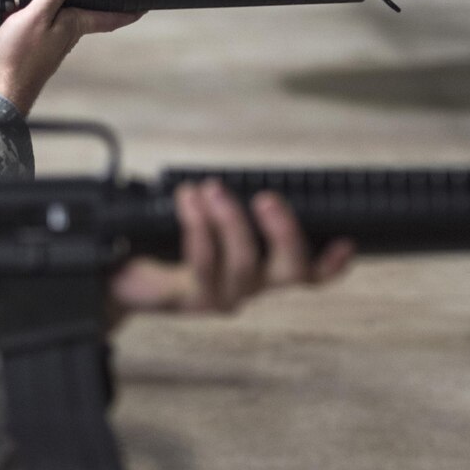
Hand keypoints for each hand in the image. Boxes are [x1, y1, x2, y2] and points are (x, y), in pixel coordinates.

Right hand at [0, 0, 138, 113]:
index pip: (109, 17)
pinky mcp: (39, 46)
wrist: (5, 87)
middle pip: (88, 14)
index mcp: (74, 25)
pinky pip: (47, 23)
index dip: (128, 11)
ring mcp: (54, 41)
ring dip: (67, 3)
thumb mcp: (36, 16)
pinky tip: (30, 6)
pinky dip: (43, 11)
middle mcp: (68, 34)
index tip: (144, 6)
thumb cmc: (21, 57)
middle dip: (99, 1)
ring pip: (67, 17)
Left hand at [109, 185, 352, 318]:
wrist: (123, 270)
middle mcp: (253, 286)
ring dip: (229, 221)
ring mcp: (223, 295)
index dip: (333, 263)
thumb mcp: (210, 216)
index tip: (345, 242)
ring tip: (211, 190)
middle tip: (267, 198)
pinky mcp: (190, 298)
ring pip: (243, 263)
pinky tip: (188, 200)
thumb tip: (250, 171)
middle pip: (290, 271)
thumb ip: (237, 203)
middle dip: (284, 233)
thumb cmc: (174, 236)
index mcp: (266, 267)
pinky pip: (201, 263)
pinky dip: (197, 225)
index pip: (311, 272)